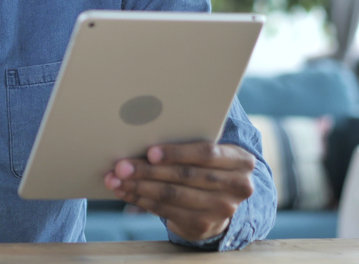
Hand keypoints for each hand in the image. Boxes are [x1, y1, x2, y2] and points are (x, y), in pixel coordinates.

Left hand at [104, 142, 255, 242]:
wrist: (221, 201)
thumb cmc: (208, 166)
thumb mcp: (211, 153)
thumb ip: (191, 142)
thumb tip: (143, 134)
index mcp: (241, 161)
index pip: (206, 154)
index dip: (177, 153)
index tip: (150, 152)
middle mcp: (237, 187)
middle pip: (185, 176)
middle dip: (149, 170)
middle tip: (122, 166)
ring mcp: (222, 209)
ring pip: (172, 194)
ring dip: (139, 186)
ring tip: (116, 179)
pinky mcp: (202, 225)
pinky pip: (165, 210)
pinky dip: (141, 200)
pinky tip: (125, 192)